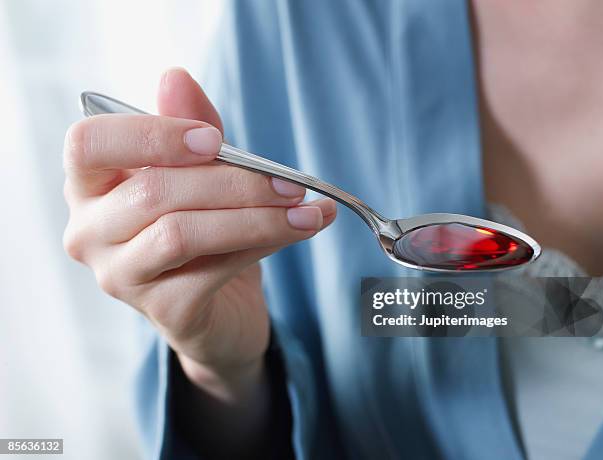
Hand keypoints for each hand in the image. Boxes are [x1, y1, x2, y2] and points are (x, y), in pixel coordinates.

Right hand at [62, 68, 335, 396]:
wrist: (221, 306)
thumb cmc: (204, 231)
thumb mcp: (200, 175)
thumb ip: (189, 129)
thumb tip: (175, 77)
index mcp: (91, 186)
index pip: (89, 144)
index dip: (152, 135)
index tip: (212, 139)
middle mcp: (90, 233)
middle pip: (153, 191)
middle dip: (234, 181)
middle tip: (290, 181)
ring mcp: (121, 277)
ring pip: (182, 231)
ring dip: (256, 215)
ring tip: (305, 209)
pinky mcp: (162, 311)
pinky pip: (214, 268)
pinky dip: (264, 243)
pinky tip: (298, 231)